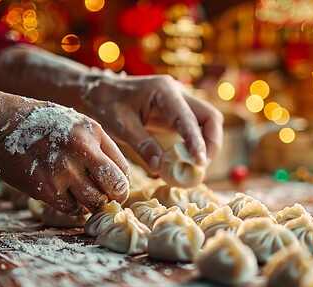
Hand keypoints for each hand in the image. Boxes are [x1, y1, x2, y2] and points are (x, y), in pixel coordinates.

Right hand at [0, 97, 129, 214]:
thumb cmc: (40, 124)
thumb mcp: (75, 123)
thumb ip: (97, 145)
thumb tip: (118, 176)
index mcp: (93, 132)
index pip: (123, 169)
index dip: (121, 181)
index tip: (115, 186)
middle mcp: (82, 151)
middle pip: (115, 187)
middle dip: (115, 196)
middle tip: (108, 198)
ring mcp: (63, 171)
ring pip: (94, 202)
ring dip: (92, 204)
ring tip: (84, 196)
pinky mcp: (45, 188)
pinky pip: (71, 209)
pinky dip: (73, 207)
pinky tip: (66, 196)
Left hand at [84, 73, 222, 174]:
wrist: (100, 92)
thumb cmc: (107, 104)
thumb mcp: (120, 125)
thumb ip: (142, 144)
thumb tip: (160, 167)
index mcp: (164, 91)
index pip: (189, 118)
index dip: (197, 141)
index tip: (200, 162)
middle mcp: (178, 93)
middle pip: (211, 117)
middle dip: (212, 143)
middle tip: (201, 166)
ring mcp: (180, 102)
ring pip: (208, 122)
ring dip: (207, 144)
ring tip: (195, 166)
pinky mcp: (178, 113)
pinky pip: (196, 128)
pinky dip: (197, 144)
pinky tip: (187, 160)